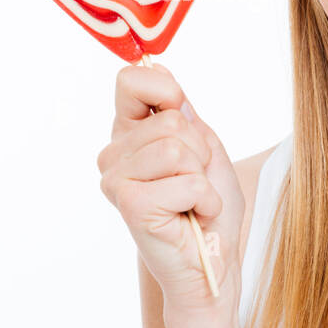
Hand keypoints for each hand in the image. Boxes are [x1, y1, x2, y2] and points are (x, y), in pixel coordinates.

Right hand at [96, 62, 244, 311]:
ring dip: (203, 178)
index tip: (183, 118)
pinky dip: (205, 200)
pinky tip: (192, 217)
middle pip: (170, 119)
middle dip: (200, 151)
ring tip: (193, 201)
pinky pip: (187, 181)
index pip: (132, 80)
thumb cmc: (208, 204)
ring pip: (177, 148)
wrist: (213, 260)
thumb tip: (157, 67)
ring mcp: (116, 179)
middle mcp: (113, 153)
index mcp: (128, 131)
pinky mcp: (131, 204)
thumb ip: (180, 111)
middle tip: (195, 182)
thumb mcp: (203, 144)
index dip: (167, 91)